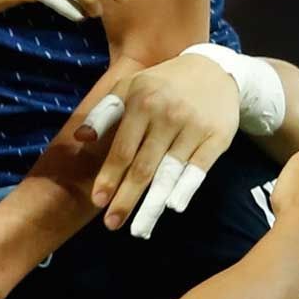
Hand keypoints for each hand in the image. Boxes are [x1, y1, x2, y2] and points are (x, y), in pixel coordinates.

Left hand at [82, 53, 239, 237]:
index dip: (110, 177)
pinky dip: (185, 190)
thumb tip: (82, 138)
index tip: (98, 201)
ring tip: (139, 228)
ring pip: (169, 173)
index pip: (122, 149)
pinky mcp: (216, 139)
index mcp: (142, 102)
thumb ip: (105, 113)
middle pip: (144, 167)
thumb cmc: (163, 84)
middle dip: (127, 198)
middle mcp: (167, 116)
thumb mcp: (131, 86)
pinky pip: (198, 170)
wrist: (214, 70)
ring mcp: (193, 129)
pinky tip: (172, 207)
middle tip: (113, 224)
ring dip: (153, 205)